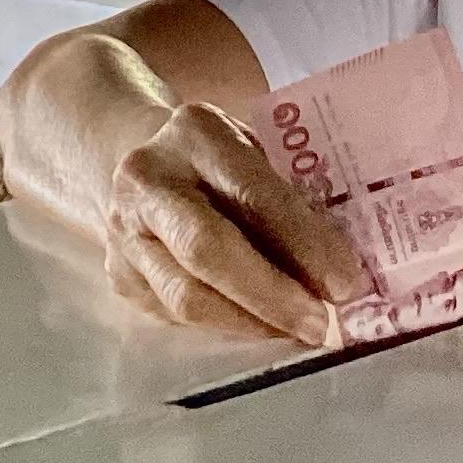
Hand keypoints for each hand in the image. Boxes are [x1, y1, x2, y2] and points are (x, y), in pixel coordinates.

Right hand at [105, 100, 367, 345]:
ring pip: (187, 296)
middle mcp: (147, 178)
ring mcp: (124, 230)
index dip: (301, 243)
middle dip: (272, 295)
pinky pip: (176, 316)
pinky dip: (227, 326)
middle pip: (208, 249)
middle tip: (321, 324)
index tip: (345, 282)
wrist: (142, 160)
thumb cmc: (222, 160)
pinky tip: (261, 325)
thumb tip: (340, 269)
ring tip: (297, 330)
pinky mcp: (118, 274)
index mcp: (195, 132)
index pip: (252, 192)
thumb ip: (289, 195)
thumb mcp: (256, 150)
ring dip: (251, 322)